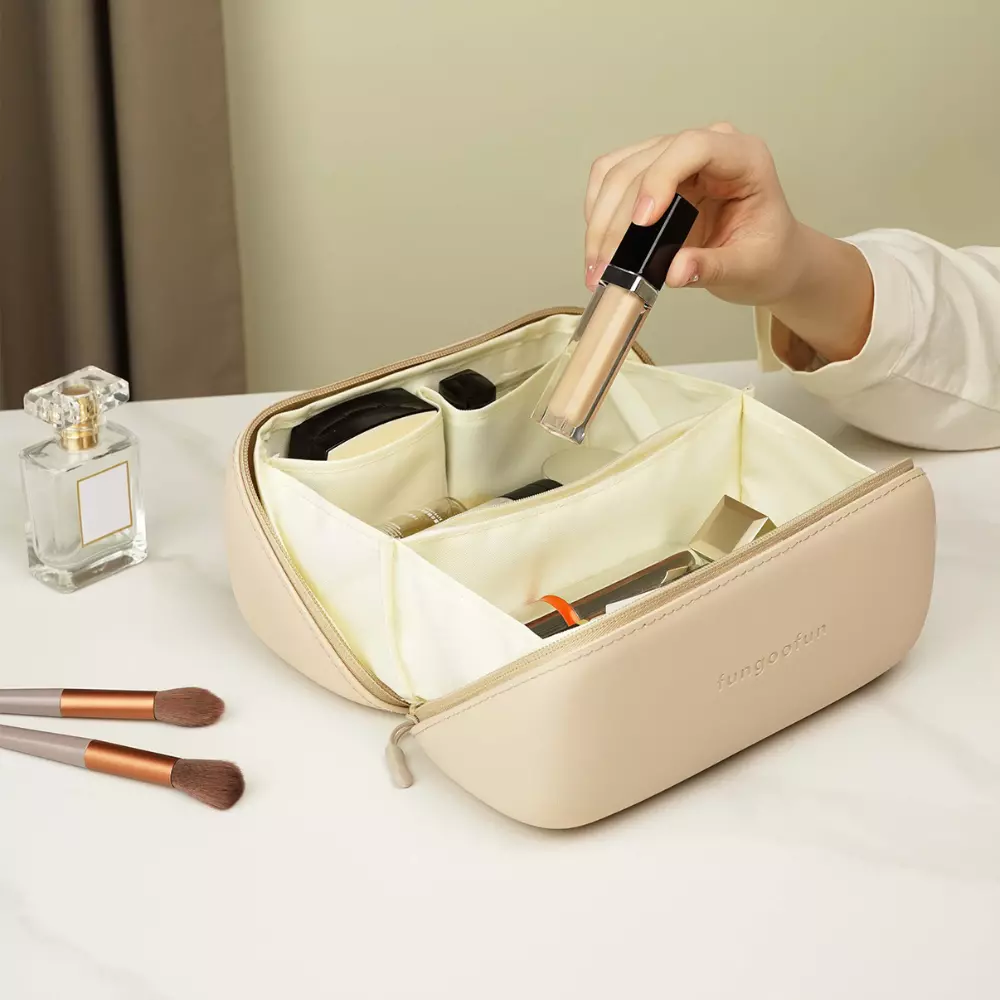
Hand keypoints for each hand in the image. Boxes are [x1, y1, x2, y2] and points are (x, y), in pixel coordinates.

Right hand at [583, 124, 873, 362]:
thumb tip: (673, 271)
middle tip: (607, 267)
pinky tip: (598, 247)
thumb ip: (713, 268)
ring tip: (598, 267)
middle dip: (619, 217)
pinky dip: (598, 214)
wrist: (768, 258)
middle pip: (645, 163)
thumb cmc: (767, 256)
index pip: (693, 147)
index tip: (643, 222)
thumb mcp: (750, 268)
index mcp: (743, 158)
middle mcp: (706, 148)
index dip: (661, 178)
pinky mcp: (651, 176)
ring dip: (600, 219)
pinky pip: (610, 181)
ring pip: (618, 171)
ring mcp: (674, 158)